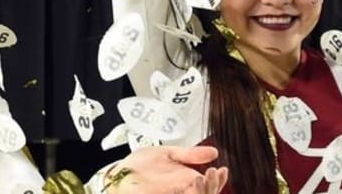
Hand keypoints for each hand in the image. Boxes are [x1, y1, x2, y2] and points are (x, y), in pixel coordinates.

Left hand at [107, 146, 228, 193]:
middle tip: (212, 173)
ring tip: (200, 178)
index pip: (209, 185)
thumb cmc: (139, 165)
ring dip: (202, 191)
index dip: (218, 180)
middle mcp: (182, 190)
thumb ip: (190, 154)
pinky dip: (190, 192)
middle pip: (206, 193)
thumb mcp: (169, 154)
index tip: (222, 170)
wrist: (118, 172)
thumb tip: (214, 152)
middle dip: (213, 185)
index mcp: (186, 181)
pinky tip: (190, 183)